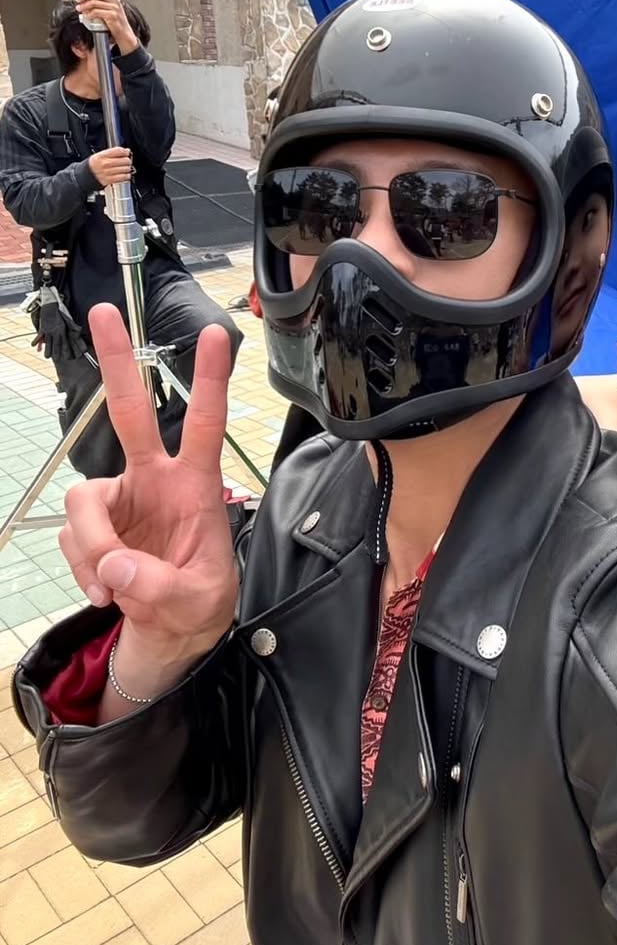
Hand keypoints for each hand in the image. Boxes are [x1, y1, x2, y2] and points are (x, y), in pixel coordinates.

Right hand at [59, 304, 238, 663]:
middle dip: (118, 361)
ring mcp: (120, 500)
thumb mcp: (196, 601)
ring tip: (114, 584)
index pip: (206, 424)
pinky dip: (83, 567)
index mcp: (196, 485)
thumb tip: (114, 563)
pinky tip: (106, 591)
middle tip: (106, 311)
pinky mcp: (93, 526)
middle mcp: (154, 479)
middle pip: (131, 412)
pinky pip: (72, 538)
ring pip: (84, 500)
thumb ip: (158, 586)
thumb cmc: (198, 603)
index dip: (209, 381)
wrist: (169, 633)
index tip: (216, 334)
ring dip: (91, 545)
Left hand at [75, 0, 137, 54]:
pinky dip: (88, 14)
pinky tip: (86, 16)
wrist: (124, 34)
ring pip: (94, 2)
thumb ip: (98, 0)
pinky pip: (96, 12)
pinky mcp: (112, 16)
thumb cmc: (115, 21)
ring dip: (83, 6)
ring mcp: (114, 7)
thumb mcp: (108, 7)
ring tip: (79, 9)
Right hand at [88, 146, 133, 186]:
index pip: (118, 151)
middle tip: (126, 162)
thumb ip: (113, 152)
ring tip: (125, 168)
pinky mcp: (110, 180)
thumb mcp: (101, 155)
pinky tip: (124, 174)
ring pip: (126, 169)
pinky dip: (126, 176)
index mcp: (101, 156)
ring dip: (127, 168)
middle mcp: (104, 164)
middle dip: (127, 161)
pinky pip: (123, 177)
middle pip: (124, 160)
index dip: (125, 152)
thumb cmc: (95, 164)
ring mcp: (107, 173)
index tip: (127, 153)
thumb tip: (126, 150)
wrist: (87, 176)